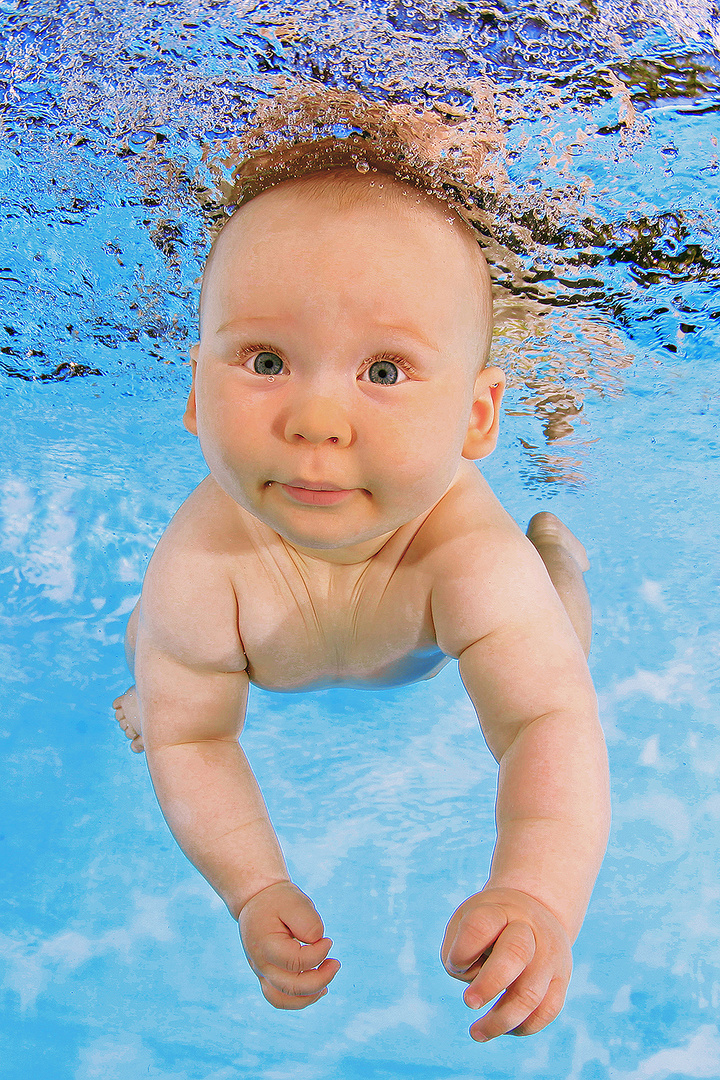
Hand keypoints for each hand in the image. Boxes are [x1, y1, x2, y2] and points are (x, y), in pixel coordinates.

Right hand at [239, 881, 340, 1008]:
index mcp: (265, 945)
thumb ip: (309, 924)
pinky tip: (318, 990)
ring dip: (309, 996)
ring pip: (283, 1000)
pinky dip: (298, 1000)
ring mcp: (261, 972)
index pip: (296, 962)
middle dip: (320, 979)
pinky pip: (279, 999)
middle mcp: (260, 963)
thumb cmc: (278, 900)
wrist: (256, 899)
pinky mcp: (265, 976)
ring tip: (327, 984)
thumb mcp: (295, 903)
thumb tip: (319, 945)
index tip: (329, 940)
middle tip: (336, 964)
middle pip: (291, 987)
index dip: (318, 954)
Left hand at [441, 887, 571, 1040]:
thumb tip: (478, 993)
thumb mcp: (466, 922)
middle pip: (516, 954)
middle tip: (468, 1002)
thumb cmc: (488, 924)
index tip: (455, 963)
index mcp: (499, 909)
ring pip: (531, 993)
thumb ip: (460, 954)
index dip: (462, 951)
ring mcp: (550, 954)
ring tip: (476, 1033)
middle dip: (489, 984)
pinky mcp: (561, 979)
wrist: (534, 910)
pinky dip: (523, 1027)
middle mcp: (530, 928)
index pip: (480, 926)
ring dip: (501, 1020)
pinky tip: (504, 1030)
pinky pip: (547, 1011)